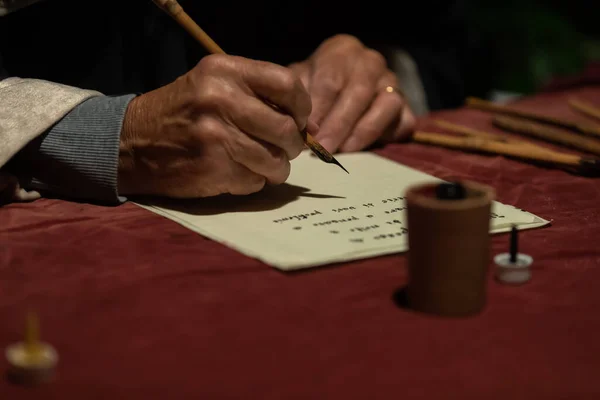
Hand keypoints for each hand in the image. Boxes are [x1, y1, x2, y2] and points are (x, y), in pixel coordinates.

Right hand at [118, 54, 313, 197]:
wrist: (131, 142)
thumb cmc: (181, 112)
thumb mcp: (213, 84)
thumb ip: (257, 93)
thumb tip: (310, 123)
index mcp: (224, 71)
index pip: (287, 84)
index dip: (303, 107)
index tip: (300, 119)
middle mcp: (221, 100)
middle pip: (286, 129)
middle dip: (293, 145)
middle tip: (285, 149)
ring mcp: (216, 136)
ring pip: (275, 161)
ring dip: (275, 168)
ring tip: (262, 164)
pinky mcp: (212, 168)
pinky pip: (255, 181)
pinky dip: (253, 181)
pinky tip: (236, 172)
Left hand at [290, 34, 415, 152]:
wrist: (344, 94)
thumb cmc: (314, 88)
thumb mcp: (300, 83)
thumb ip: (295, 97)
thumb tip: (294, 123)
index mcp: (342, 51)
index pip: (331, 79)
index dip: (318, 108)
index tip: (306, 131)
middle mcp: (371, 62)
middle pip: (358, 92)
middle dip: (338, 124)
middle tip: (322, 149)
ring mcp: (392, 83)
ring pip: (386, 105)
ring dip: (362, 132)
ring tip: (341, 152)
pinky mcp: (405, 108)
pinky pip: (402, 122)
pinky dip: (383, 137)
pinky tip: (361, 151)